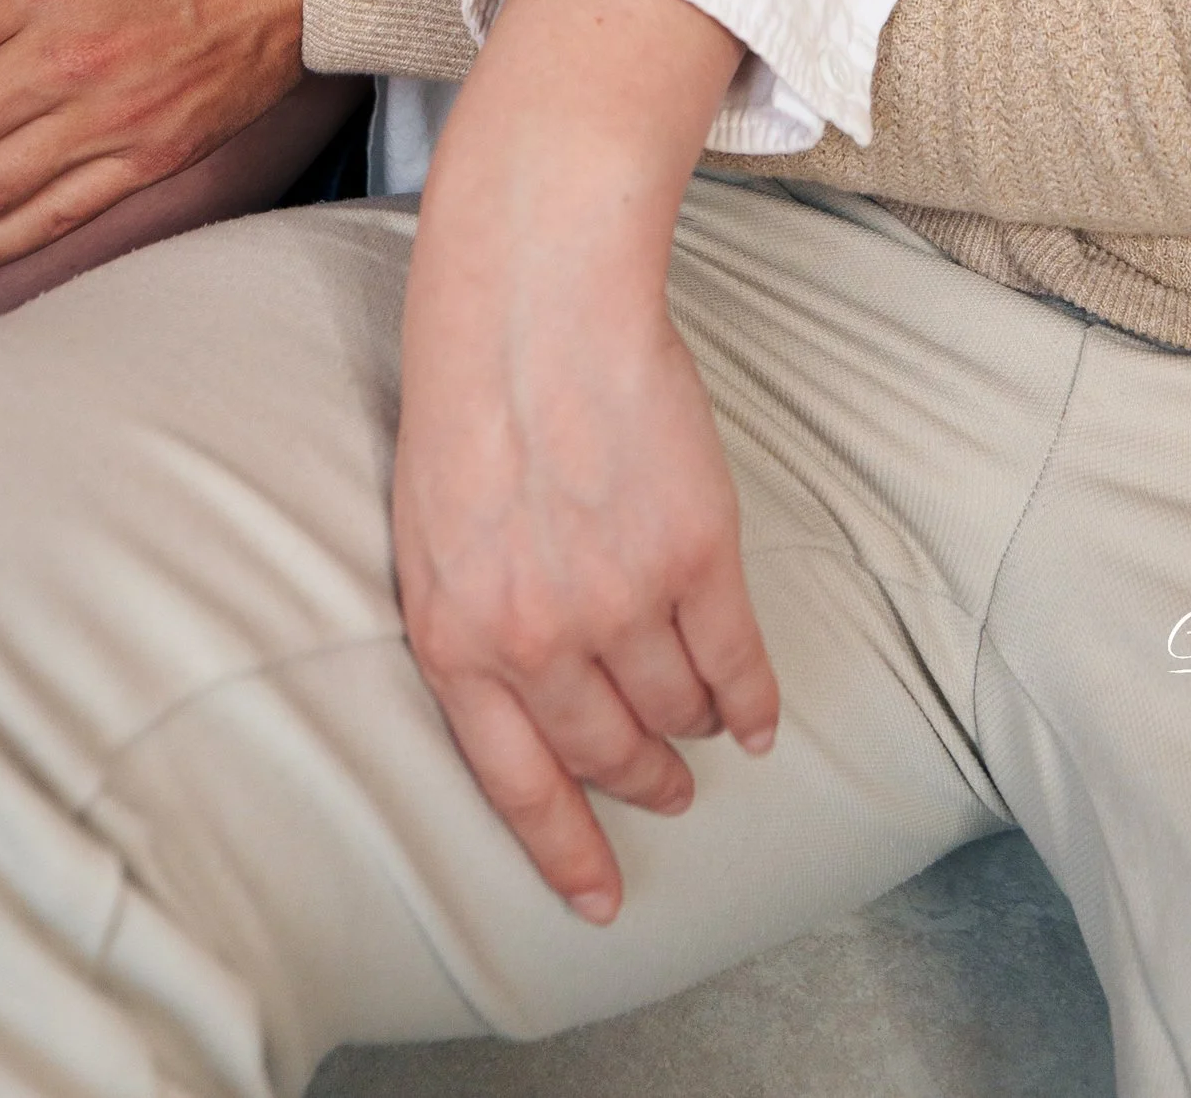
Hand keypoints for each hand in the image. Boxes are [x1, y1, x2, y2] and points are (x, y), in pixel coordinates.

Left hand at [393, 0, 777, 921]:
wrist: (532, 291)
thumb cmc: (468, 389)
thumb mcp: (432, 523)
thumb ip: (472, 614)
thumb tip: (519, 690)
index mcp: (453, 633)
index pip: (513, 781)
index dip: (563, 849)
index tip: (599, 900)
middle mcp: (534, 638)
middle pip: (604, 748)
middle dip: (637, 779)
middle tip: (663, 792)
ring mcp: (619, 600)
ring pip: (674, 710)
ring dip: (692, 733)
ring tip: (703, 738)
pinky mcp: (695, 554)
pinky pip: (736, 664)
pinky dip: (752, 701)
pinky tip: (758, 721)